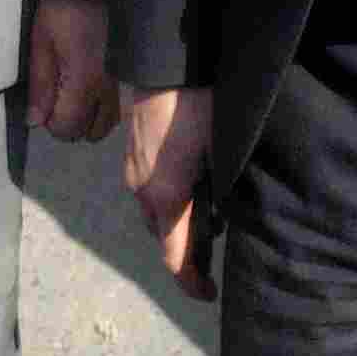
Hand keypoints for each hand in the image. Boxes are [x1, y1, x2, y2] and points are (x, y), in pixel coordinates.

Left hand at [28, 0, 116, 141]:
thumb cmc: (63, 8)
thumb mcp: (41, 43)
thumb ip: (40, 86)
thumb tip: (35, 121)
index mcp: (85, 81)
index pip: (67, 128)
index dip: (50, 121)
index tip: (45, 102)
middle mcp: (109, 87)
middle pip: (89, 131)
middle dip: (71, 121)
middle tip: (58, 96)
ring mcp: (123, 80)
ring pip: (107, 122)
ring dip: (90, 115)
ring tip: (75, 91)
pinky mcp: (130, 70)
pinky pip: (119, 105)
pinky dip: (105, 105)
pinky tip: (92, 84)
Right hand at [124, 84, 215, 299]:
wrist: (167, 62)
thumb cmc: (199, 105)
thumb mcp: (221, 151)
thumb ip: (219, 189)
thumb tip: (224, 215)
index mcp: (166, 196)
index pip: (174, 257)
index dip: (191, 282)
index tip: (208, 293)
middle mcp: (142, 189)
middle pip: (161, 235)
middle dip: (184, 249)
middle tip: (213, 246)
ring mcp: (133, 169)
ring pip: (152, 211)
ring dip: (174, 220)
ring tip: (204, 214)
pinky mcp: (131, 151)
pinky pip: (146, 188)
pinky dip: (165, 197)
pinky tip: (186, 181)